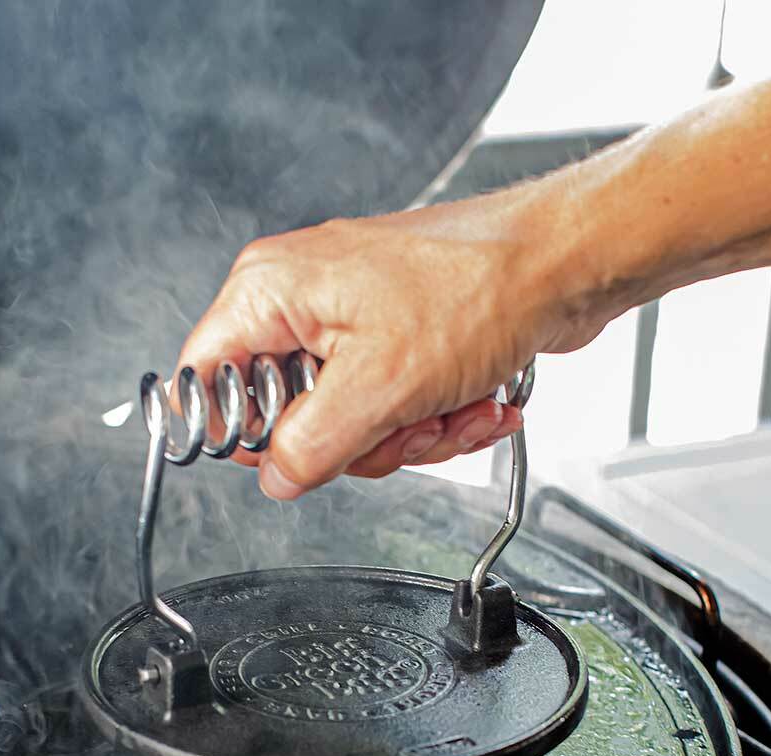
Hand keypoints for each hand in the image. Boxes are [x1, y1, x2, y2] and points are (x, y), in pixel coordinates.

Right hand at [174, 191, 596, 499]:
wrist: (564, 263)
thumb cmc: (481, 288)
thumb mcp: (379, 387)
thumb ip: (310, 445)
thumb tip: (276, 478)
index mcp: (271, 292)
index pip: (206, 379)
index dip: (243, 431)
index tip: (287, 453)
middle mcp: (299, 299)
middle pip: (282, 415)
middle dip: (351, 441)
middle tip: (393, 427)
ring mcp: (344, 318)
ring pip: (340, 421)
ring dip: (401, 435)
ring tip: (444, 411)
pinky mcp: (386, 335)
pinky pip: (381, 406)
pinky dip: (425, 419)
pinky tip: (466, 405)